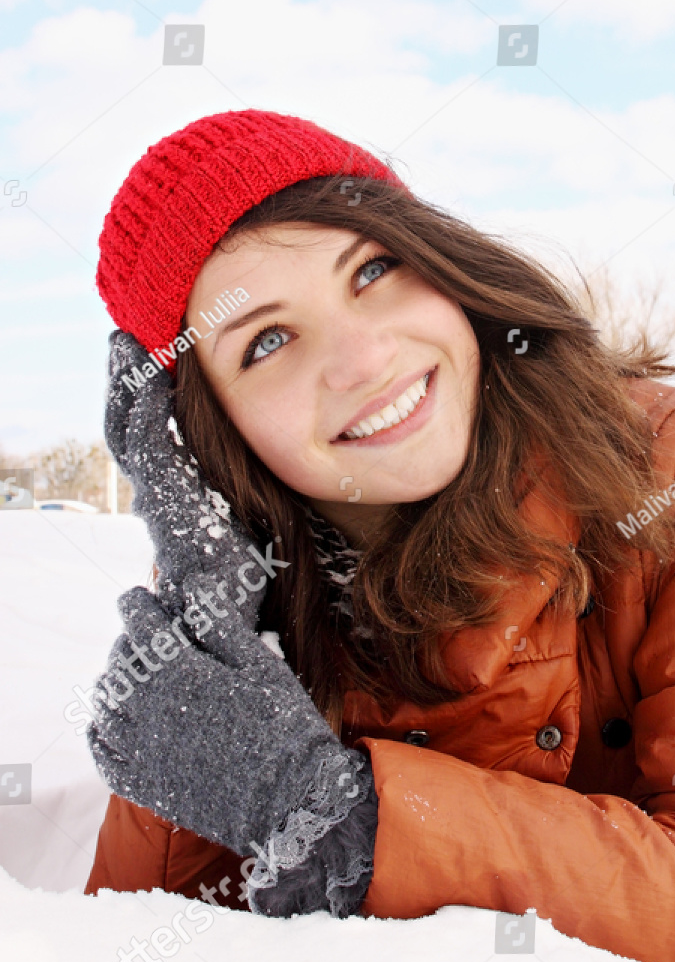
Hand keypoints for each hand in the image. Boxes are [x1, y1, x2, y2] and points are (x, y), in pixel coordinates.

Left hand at [86, 583, 369, 858]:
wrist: (290, 800)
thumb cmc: (283, 726)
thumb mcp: (260, 666)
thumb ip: (221, 624)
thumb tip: (194, 584)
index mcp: (180, 675)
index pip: (140, 626)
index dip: (136, 605)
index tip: (136, 596)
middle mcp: (150, 710)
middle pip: (120, 663)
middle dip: (128, 641)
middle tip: (140, 635)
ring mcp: (143, 751)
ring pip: (107, 704)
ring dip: (113, 681)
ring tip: (127, 674)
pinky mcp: (144, 785)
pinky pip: (104, 753)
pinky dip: (101, 731)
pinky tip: (110, 722)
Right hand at [104, 330, 277, 633]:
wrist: (225, 622)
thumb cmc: (244, 577)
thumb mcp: (243, 518)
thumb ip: (237, 490)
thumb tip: (263, 460)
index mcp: (173, 492)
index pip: (149, 432)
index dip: (145, 395)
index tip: (152, 356)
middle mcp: (157, 492)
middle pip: (129, 424)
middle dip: (126, 380)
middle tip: (123, 339)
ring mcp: (157, 497)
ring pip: (130, 430)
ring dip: (129, 384)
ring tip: (128, 346)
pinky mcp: (167, 503)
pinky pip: (150, 448)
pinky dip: (147, 412)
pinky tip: (153, 381)